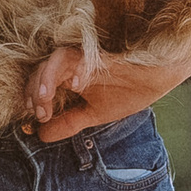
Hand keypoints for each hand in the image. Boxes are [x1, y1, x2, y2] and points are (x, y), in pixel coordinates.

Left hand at [25, 43, 188, 146]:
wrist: (158, 79)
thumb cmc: (128, 92)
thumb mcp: (95, 114)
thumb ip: (68, 122)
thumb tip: (41, 135)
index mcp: (70, 78)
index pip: (40, 83)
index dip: (32, 99)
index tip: (34, 120)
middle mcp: (74, 65)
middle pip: (41, 69)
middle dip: (34, 91)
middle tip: (38, 112)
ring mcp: (85, 58)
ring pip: (55, 60)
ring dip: (45, 79)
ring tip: (44, 100)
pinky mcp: (99, 54)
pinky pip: (79, 56)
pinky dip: (72, 68)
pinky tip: (75, 84)